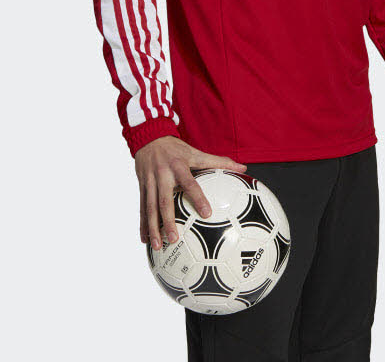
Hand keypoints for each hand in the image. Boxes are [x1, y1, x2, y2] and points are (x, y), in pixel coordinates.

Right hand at [134, 136, 247, 250]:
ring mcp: (150, 182)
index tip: (207, 214)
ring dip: (152, 228)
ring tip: (157, 246)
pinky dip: (143, 224)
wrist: (149, 137)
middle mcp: (162, 174)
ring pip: (150, 207)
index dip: (198, 197)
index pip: (189, 183)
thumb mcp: (196, 152)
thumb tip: (243, 168)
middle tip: (174, 239)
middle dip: (168, 221)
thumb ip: (218, 161)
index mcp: (178, 166)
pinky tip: (145, 240)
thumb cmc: (177, 149)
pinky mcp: (142, 186)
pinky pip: (142, 207)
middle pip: (164, 200)